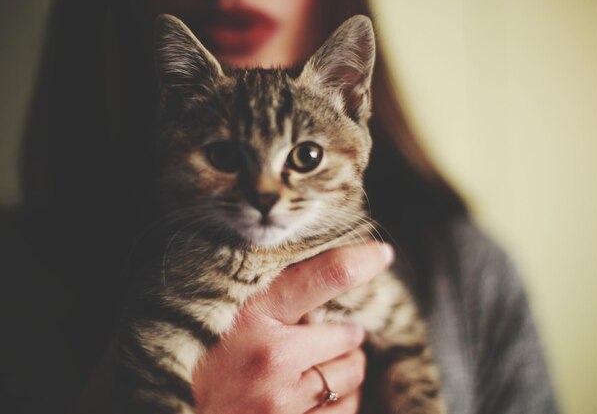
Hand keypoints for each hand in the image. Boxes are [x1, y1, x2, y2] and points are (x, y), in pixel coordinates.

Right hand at [193, 242, 393, 413]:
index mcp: (254, 313)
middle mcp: (274, 357)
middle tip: (323, 333)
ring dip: (346, 367)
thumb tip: (310, 273)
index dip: (361, 260)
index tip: (380, 254)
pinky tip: (320, 393)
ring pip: (352, 374)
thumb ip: (263, 292)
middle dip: (344, 333)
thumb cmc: (190, 355)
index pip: (325, 274)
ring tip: (319, 363)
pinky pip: (345, 410)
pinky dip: (341, 400)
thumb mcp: (215, 308)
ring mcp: (283, 401)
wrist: (161, 405)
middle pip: (349, 334)